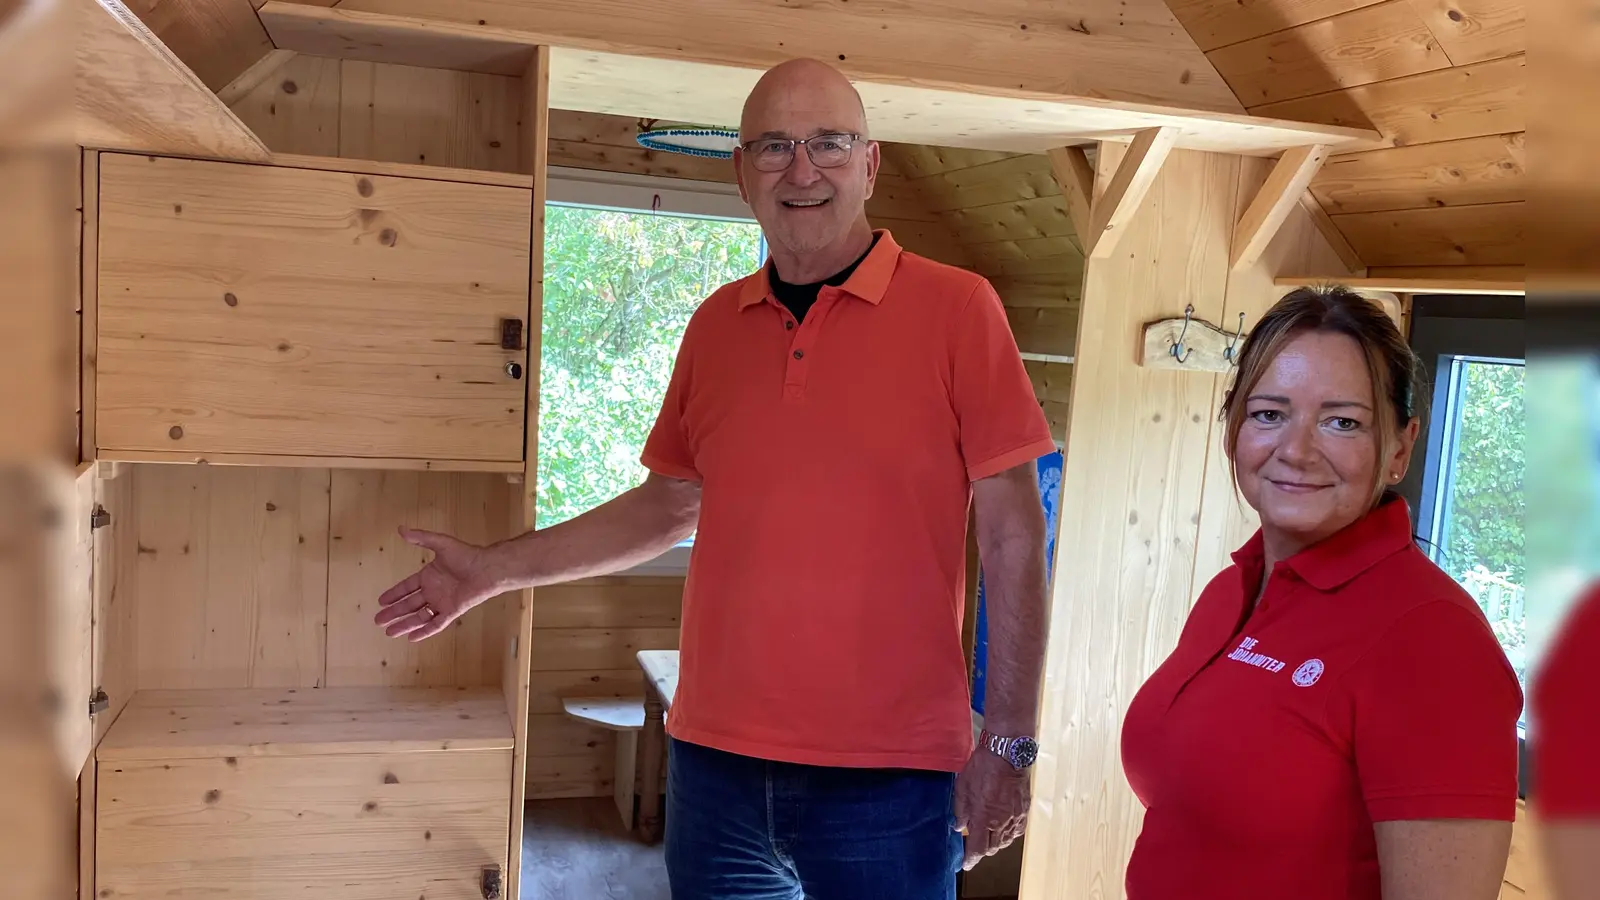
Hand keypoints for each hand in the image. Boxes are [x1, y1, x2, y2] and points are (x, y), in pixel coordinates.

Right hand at [374, 527, 498, 641]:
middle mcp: (433, 590)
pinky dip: (424, 631)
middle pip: (409, 604)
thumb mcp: (441, 543)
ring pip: (419, 616)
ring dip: (404, 624)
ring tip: (389, 632)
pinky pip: (436, 624)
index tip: (381, 601)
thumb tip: (401, 529)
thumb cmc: (467, 555)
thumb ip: (421, 538)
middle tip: (378, 620)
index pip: (406, 587)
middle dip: (394, 613)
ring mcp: (442, 602)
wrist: (487, 569)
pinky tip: (412, 638)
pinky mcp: (453, 611)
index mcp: (429, 575)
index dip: (394, 594)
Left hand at [952, 744, 1030, 870]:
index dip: (971, 859)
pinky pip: (1017, 831)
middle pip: (992, 847)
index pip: (977, 848)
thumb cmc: (982, 767)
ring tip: (987, 835)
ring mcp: (1015, 817)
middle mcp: (1001, 822)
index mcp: (983, 817)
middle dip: (982, 850)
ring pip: (1005, 841)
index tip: (966, 864)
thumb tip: (959, 826)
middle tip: (974, 845)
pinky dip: (1008, 834)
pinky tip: (1002, 828)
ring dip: (995, 842)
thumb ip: (961, 809)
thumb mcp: (963, 787)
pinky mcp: (1024, 810)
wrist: (1007, 753)